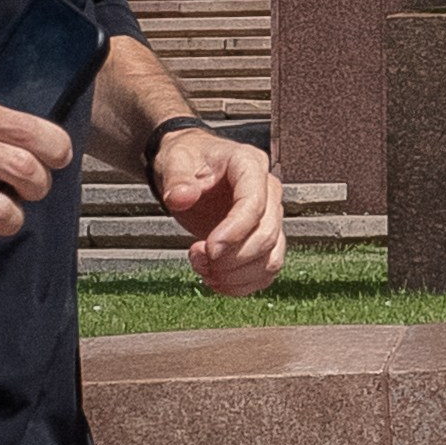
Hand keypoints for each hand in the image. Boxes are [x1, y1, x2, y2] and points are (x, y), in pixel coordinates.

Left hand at [151, 131, 286, 293]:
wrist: (190, 168)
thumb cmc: (187, 159)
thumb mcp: (174, 160)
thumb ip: (176, 178)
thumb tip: (181, 196)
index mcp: (249, 164)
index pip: (254, 202)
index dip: (234, 231)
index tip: (209, 249)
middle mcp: (267, 190)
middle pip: (266, 234)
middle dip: (231, 258)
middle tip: (197, 258)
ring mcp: (269, 217)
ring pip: (271, 258)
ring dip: (236, 275)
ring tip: (204, 270)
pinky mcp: (263, 239)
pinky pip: (266, 270)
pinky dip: (243, 284)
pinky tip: (217, 281)